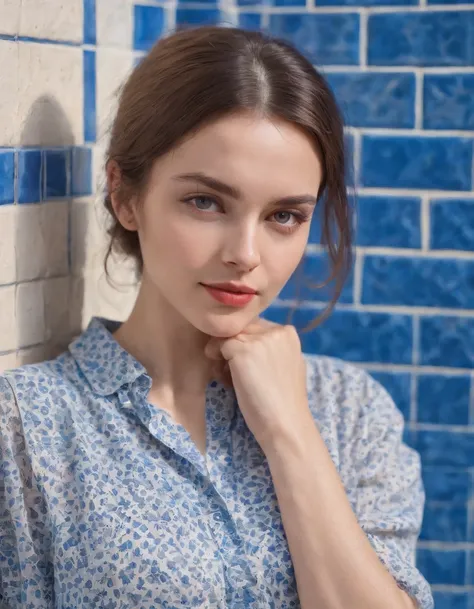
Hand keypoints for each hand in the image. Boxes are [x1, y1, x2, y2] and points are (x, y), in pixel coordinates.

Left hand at [205, 319, 312, 451]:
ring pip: (228, 338)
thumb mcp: (283, 365)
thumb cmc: (283, 401)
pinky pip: (219, 348)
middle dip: (233, 350)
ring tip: (231, 380)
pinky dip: (218, 366)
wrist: (285, 423)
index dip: (245, 346)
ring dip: (223, 358)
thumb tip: (242, 343)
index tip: (247, 368)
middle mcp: (275, 330)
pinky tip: (228, 383)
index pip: (254, 327)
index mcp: (288, 332)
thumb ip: (269, 349)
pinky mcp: (242, 351)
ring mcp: (259, 339)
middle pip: (240, 331)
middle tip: (234, 375)